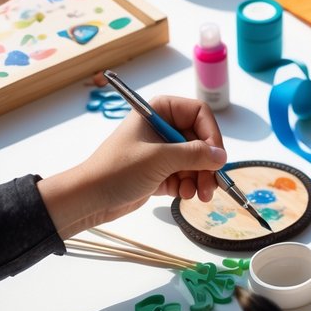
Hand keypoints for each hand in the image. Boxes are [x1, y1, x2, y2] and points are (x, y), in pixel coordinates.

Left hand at [38, 94, 226, 237]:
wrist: (89, 199)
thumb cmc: (117, 170)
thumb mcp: (159, 159)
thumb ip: (194, 155)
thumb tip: (221, 156)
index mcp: (158, 111)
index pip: (198, 113)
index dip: (211, 134)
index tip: (215, 157)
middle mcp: (162, 127)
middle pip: (200, 140)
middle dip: (207, 163)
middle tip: (211, 185)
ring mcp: (161, 151)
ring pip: (195, 160)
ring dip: (200, 178)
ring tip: (198, 195)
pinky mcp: (159, 172)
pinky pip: (185, 175)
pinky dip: (188, 185)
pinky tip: (184, 195)